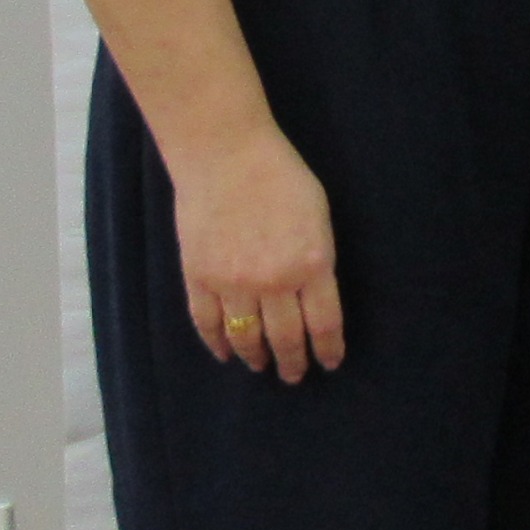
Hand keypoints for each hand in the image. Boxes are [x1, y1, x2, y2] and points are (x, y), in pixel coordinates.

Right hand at [170, 127, 345, 381]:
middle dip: (293, 362)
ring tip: (261, 366)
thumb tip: (315, 294)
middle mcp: (274, 282)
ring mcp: (233, 283)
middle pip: (286, 339)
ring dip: (255, 357)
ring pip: (246, 338)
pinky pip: (208, 323)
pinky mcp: (199, 278)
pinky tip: (226, 353)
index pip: (324, 324)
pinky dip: (216, 344)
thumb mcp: (319, 216)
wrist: (226, 154)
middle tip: (295, 375)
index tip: (329, 364)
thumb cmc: (280, 176)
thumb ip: (318, 259)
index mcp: (312, 264)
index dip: (327, 350)